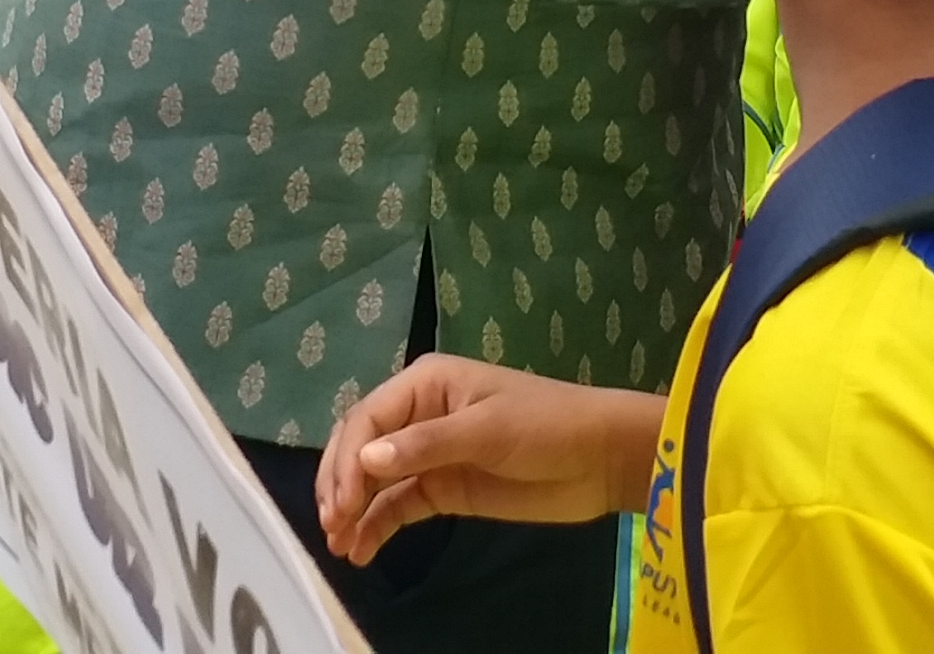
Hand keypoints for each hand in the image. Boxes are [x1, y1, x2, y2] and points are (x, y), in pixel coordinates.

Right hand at [314, 357, 659, 562]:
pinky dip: (377, 525)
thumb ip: (426, 446)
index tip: (342, 502)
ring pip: (374, 480)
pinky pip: (399, 505)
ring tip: (339, 546)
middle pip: (361, 448)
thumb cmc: (547, 426)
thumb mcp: (488, 431)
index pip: (367, 419)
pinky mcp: (444, 487)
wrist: (601, 459)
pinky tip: (361, 550)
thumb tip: (367, 459)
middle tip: (332, 525)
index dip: (348, 459)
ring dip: (353, 510)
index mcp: (425, 384)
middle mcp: (419, 415)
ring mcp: (430, 454)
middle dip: (341, 485)